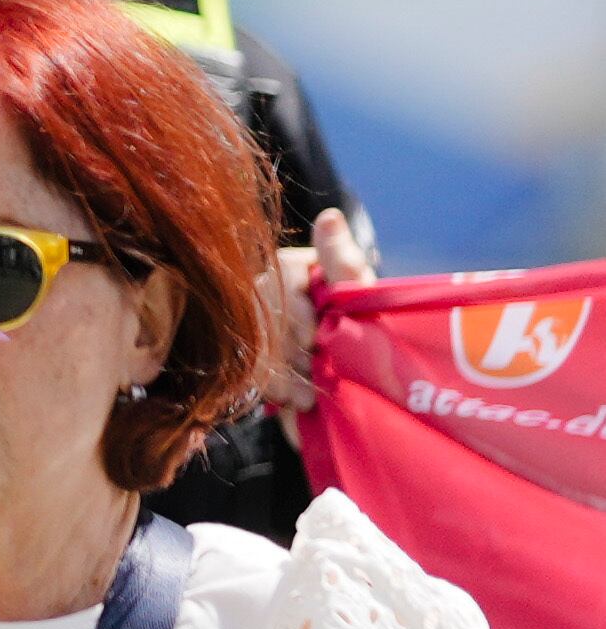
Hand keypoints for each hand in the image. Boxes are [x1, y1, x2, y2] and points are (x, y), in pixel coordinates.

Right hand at [268, 206, 377, 414]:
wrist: (378, 410)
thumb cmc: (381, 347)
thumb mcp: (366, 305)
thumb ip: (344, 264)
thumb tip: (330, 218)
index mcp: (304, 269)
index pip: (279, 274)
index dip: (294, 309)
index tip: (314, 337)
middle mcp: (277, 290)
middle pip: (262, 307)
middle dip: (290, 344)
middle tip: (317, 366)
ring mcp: (263, 325)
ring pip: (252, 338)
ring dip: (282, 368)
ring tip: (310, 390)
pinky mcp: (258, 359)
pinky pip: (247, 364)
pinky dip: (272, 384)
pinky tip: (295, 398)